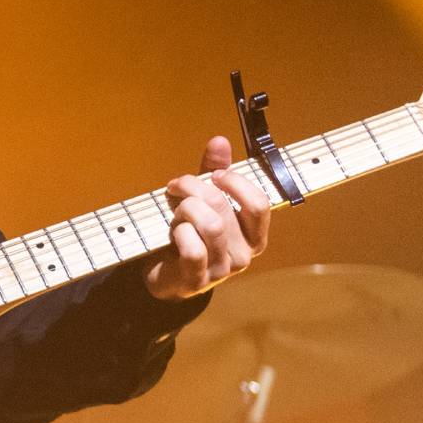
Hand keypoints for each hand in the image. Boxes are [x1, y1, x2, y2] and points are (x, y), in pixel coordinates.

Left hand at [145, 135, 269, 299]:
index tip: (215, 175)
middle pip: (223, 207)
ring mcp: (222, 270)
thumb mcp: (203, 200)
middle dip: (194, 188)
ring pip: (210, 225)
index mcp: (253, 235)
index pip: (259, 204)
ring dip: (185, 210)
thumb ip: (214, 172)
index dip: (235, 182)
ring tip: (175, 212)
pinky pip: (193, 249)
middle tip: (176, 187)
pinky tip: (173, 232)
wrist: (163, 273)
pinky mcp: (198, 281)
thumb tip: (219, 140)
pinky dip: (179, 233)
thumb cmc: (189, 232)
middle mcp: (244, 254)